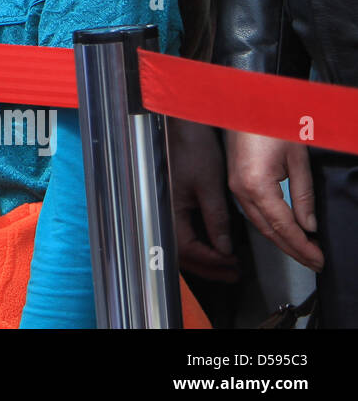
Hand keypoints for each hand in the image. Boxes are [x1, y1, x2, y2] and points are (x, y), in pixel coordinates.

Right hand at [168, 119, 238, 281]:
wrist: (180, 127)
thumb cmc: (191, 148)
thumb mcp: (210, 186)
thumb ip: (216, 219)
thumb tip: (224, 247)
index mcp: (171, 211)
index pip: (190, 249)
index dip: (214, 261)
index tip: (233, 265)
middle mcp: (166, 213)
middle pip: (184, 253)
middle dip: (210, 267)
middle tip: (232, 273)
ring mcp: (169, 208)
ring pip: (184, 245)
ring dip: (205, 257)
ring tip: (227, 263)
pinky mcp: (175, 201)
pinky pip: (186, 232)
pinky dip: (201, 243)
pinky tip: (215, 243)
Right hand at [226, 130, 322, 270]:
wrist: (246, 103)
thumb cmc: (270, 122)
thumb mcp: (297, 159)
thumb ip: (303, 195)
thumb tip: (308, 225)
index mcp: (256, 186)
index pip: (283, 227)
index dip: (302, 246)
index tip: (318, 258)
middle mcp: (240, 190)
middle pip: (269, 231)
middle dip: (293, 250)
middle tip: (315, 262)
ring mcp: (234, 187)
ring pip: (260, 224)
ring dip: (282, 240)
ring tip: (304, 251)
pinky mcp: (235, 183)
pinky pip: (253, 213)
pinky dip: (270, 227)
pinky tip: (284, 231)